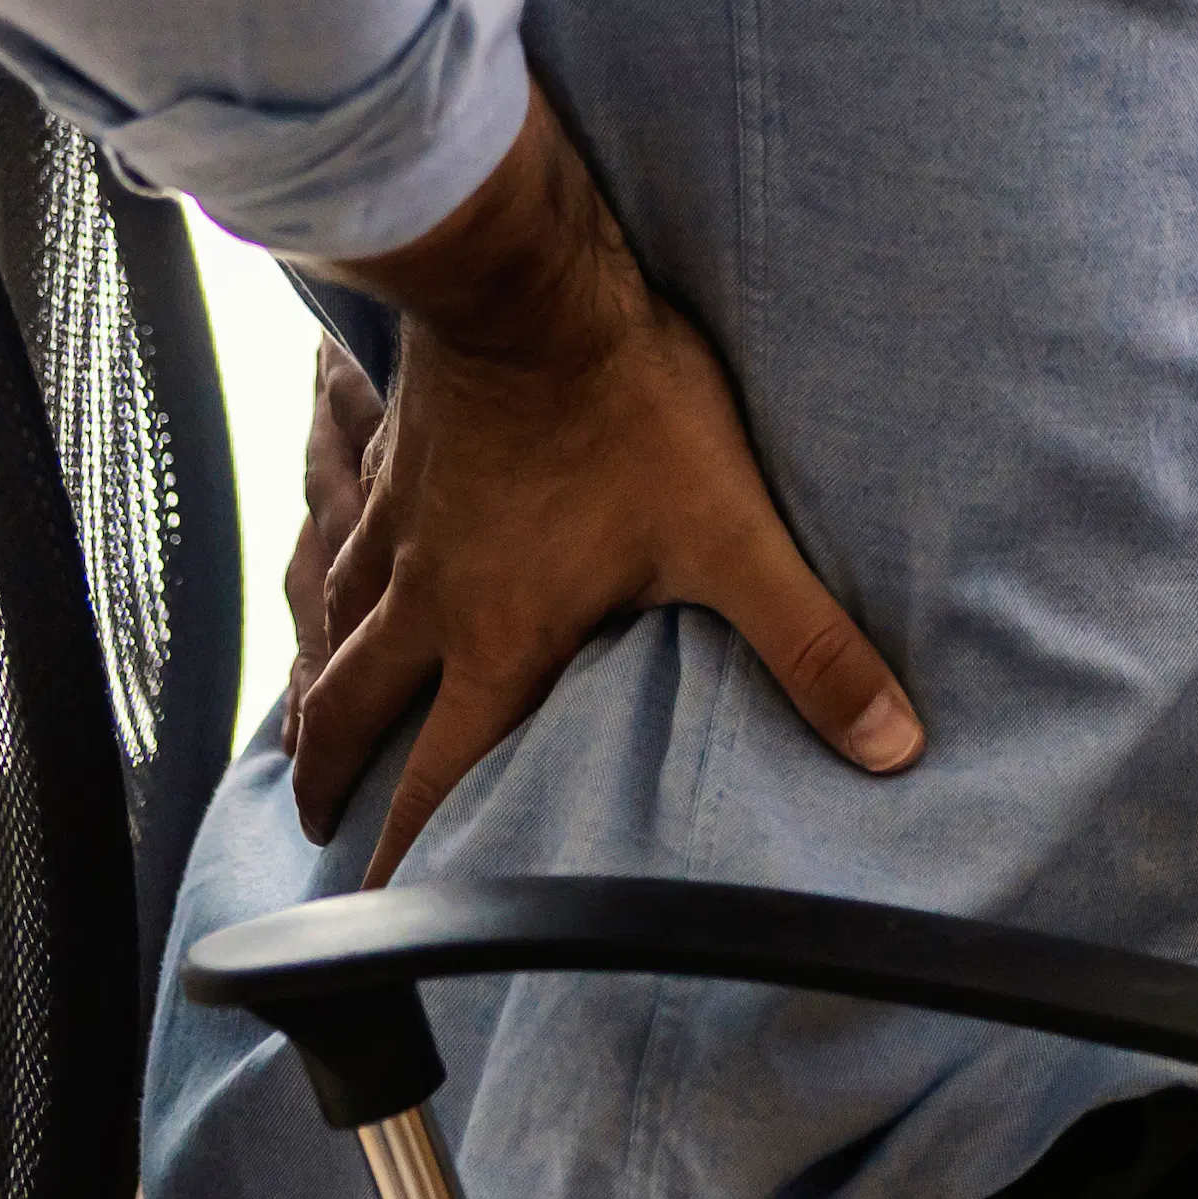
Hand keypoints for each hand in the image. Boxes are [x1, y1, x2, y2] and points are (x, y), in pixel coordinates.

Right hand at [289, 92, 923, 878]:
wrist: (529, 278)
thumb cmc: (624, 406)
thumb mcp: (730, 530)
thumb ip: (808, 644)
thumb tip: (890, 745)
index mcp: (498, 639)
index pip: (439, 778)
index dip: (410, 859)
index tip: (379, 920)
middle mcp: (426, 595)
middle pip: (353, 707)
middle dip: (330, 772)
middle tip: (313, 817)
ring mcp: (398, 518)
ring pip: (330, 619)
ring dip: (316, 676)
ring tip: (306, 713)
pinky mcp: (391, 449)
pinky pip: (336, 522)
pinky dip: (325, 561)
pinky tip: (333, 556)